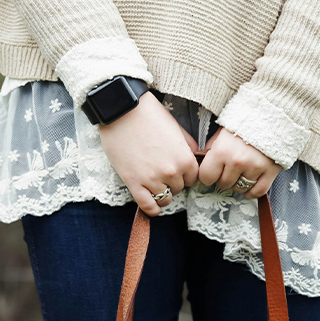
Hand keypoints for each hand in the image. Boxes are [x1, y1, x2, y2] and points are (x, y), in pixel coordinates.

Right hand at [98, 91, 199, 215]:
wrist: (122, 110)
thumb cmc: (149, 115)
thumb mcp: (176, 128)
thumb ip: (188, 145)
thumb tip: (197, 154)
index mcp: (184, 159)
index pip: (193, 179)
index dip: (185, 174)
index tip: (177, 170)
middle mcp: (171, 172)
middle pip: (178, 188)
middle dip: (172, 182)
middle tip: (162, 172)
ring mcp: (152, 179)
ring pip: (165, 199)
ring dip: (162, 194)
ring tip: (156, 186)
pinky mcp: (133, 183)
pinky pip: (147, 205)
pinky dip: (151, 209)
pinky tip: (152, 206)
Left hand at [198, 126, 280, 198]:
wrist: (271, 115)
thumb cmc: (243, 123)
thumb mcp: (222, 132)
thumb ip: (211, 148)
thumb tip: (202, 161)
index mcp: (221, 151)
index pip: (206, 177)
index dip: (208, 175)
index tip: (213, 171)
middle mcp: (237, 162)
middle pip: (223, 184)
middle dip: (224, 178)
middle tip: (229, 168)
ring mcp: (254, 168)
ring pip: (240, 189)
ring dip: (238, 184)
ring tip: (241, 172)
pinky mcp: (270, 172)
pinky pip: (258, 192)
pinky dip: (252, 191)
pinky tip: (250, 183)